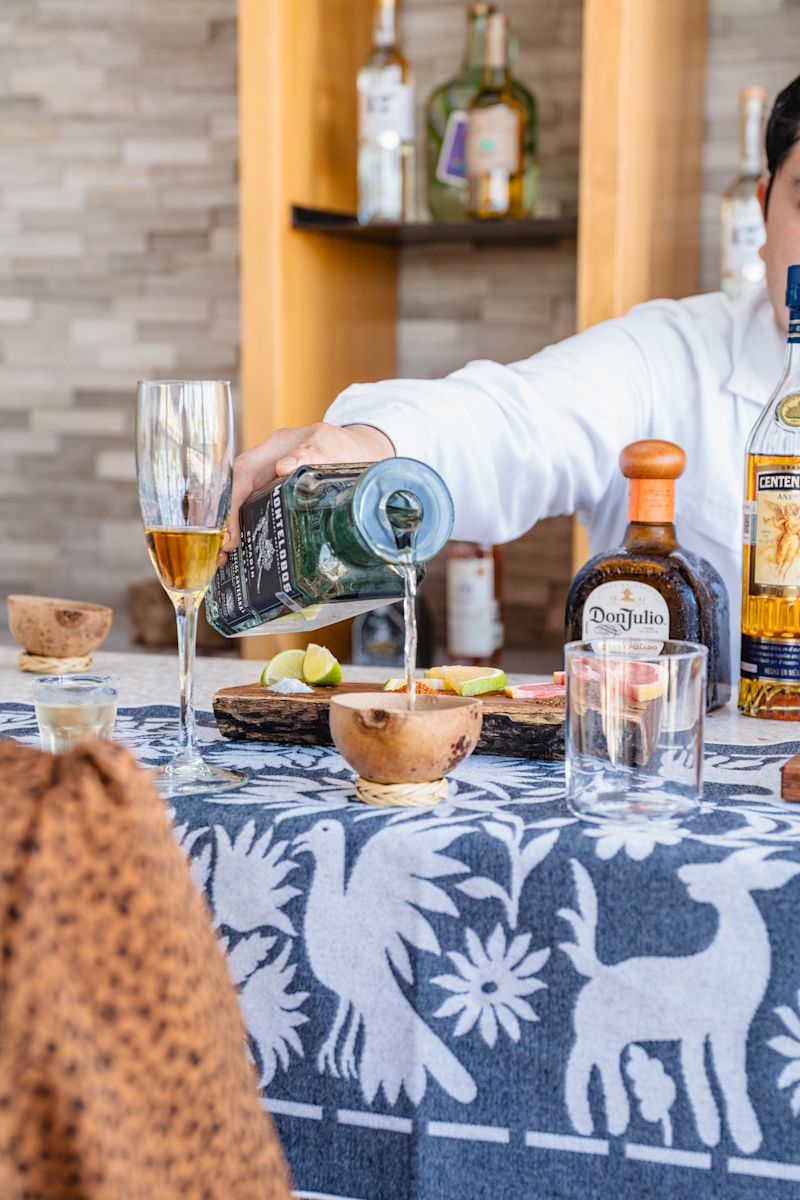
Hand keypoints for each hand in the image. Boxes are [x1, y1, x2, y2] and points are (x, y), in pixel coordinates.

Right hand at [220, 422, 394, 563]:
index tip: (234, 529)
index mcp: (279, 443)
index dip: (236, 500)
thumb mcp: (332, 448)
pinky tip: (245, 546)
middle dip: (229, 518)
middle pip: (238, 486)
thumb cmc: (348, 449)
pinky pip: (257, 503)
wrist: (363, 451)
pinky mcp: (277, 486)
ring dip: (235, 524)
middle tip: (227, 550)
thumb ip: (311, 453)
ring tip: (228, 556)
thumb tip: (283, 467)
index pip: (246, 470)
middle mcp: (269, 457)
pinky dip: (248, 524)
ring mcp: (272, 472)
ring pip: (244, 497)